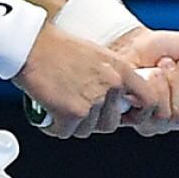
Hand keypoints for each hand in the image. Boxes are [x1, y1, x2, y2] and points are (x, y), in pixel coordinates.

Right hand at [17, 25, 155, 137]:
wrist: (31, 45)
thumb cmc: (56, 47)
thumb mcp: (96, 55)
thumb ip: (110, 77)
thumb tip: (113, 101)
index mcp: (120, 70)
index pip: (148, 99)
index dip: (140, 114)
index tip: (129, 117)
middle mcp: (111, 86)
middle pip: (110, 123)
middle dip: (93, 121)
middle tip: (76, 109)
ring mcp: (93, 101)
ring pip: (86, 130)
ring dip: (71, 124)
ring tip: (58, 105)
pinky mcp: (72, 113)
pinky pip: (66, 132)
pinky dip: (54, 127)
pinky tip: (47, 112)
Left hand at [109, 27, 178, 133]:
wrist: (133, 43)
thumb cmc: (167, 47)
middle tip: (178, 66)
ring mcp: (160, 123)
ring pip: (178, 114)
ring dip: (171, 80)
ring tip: (162, 67)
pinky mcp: (139, 120)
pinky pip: (157, 111)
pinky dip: (155, 85)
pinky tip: (150, 75)